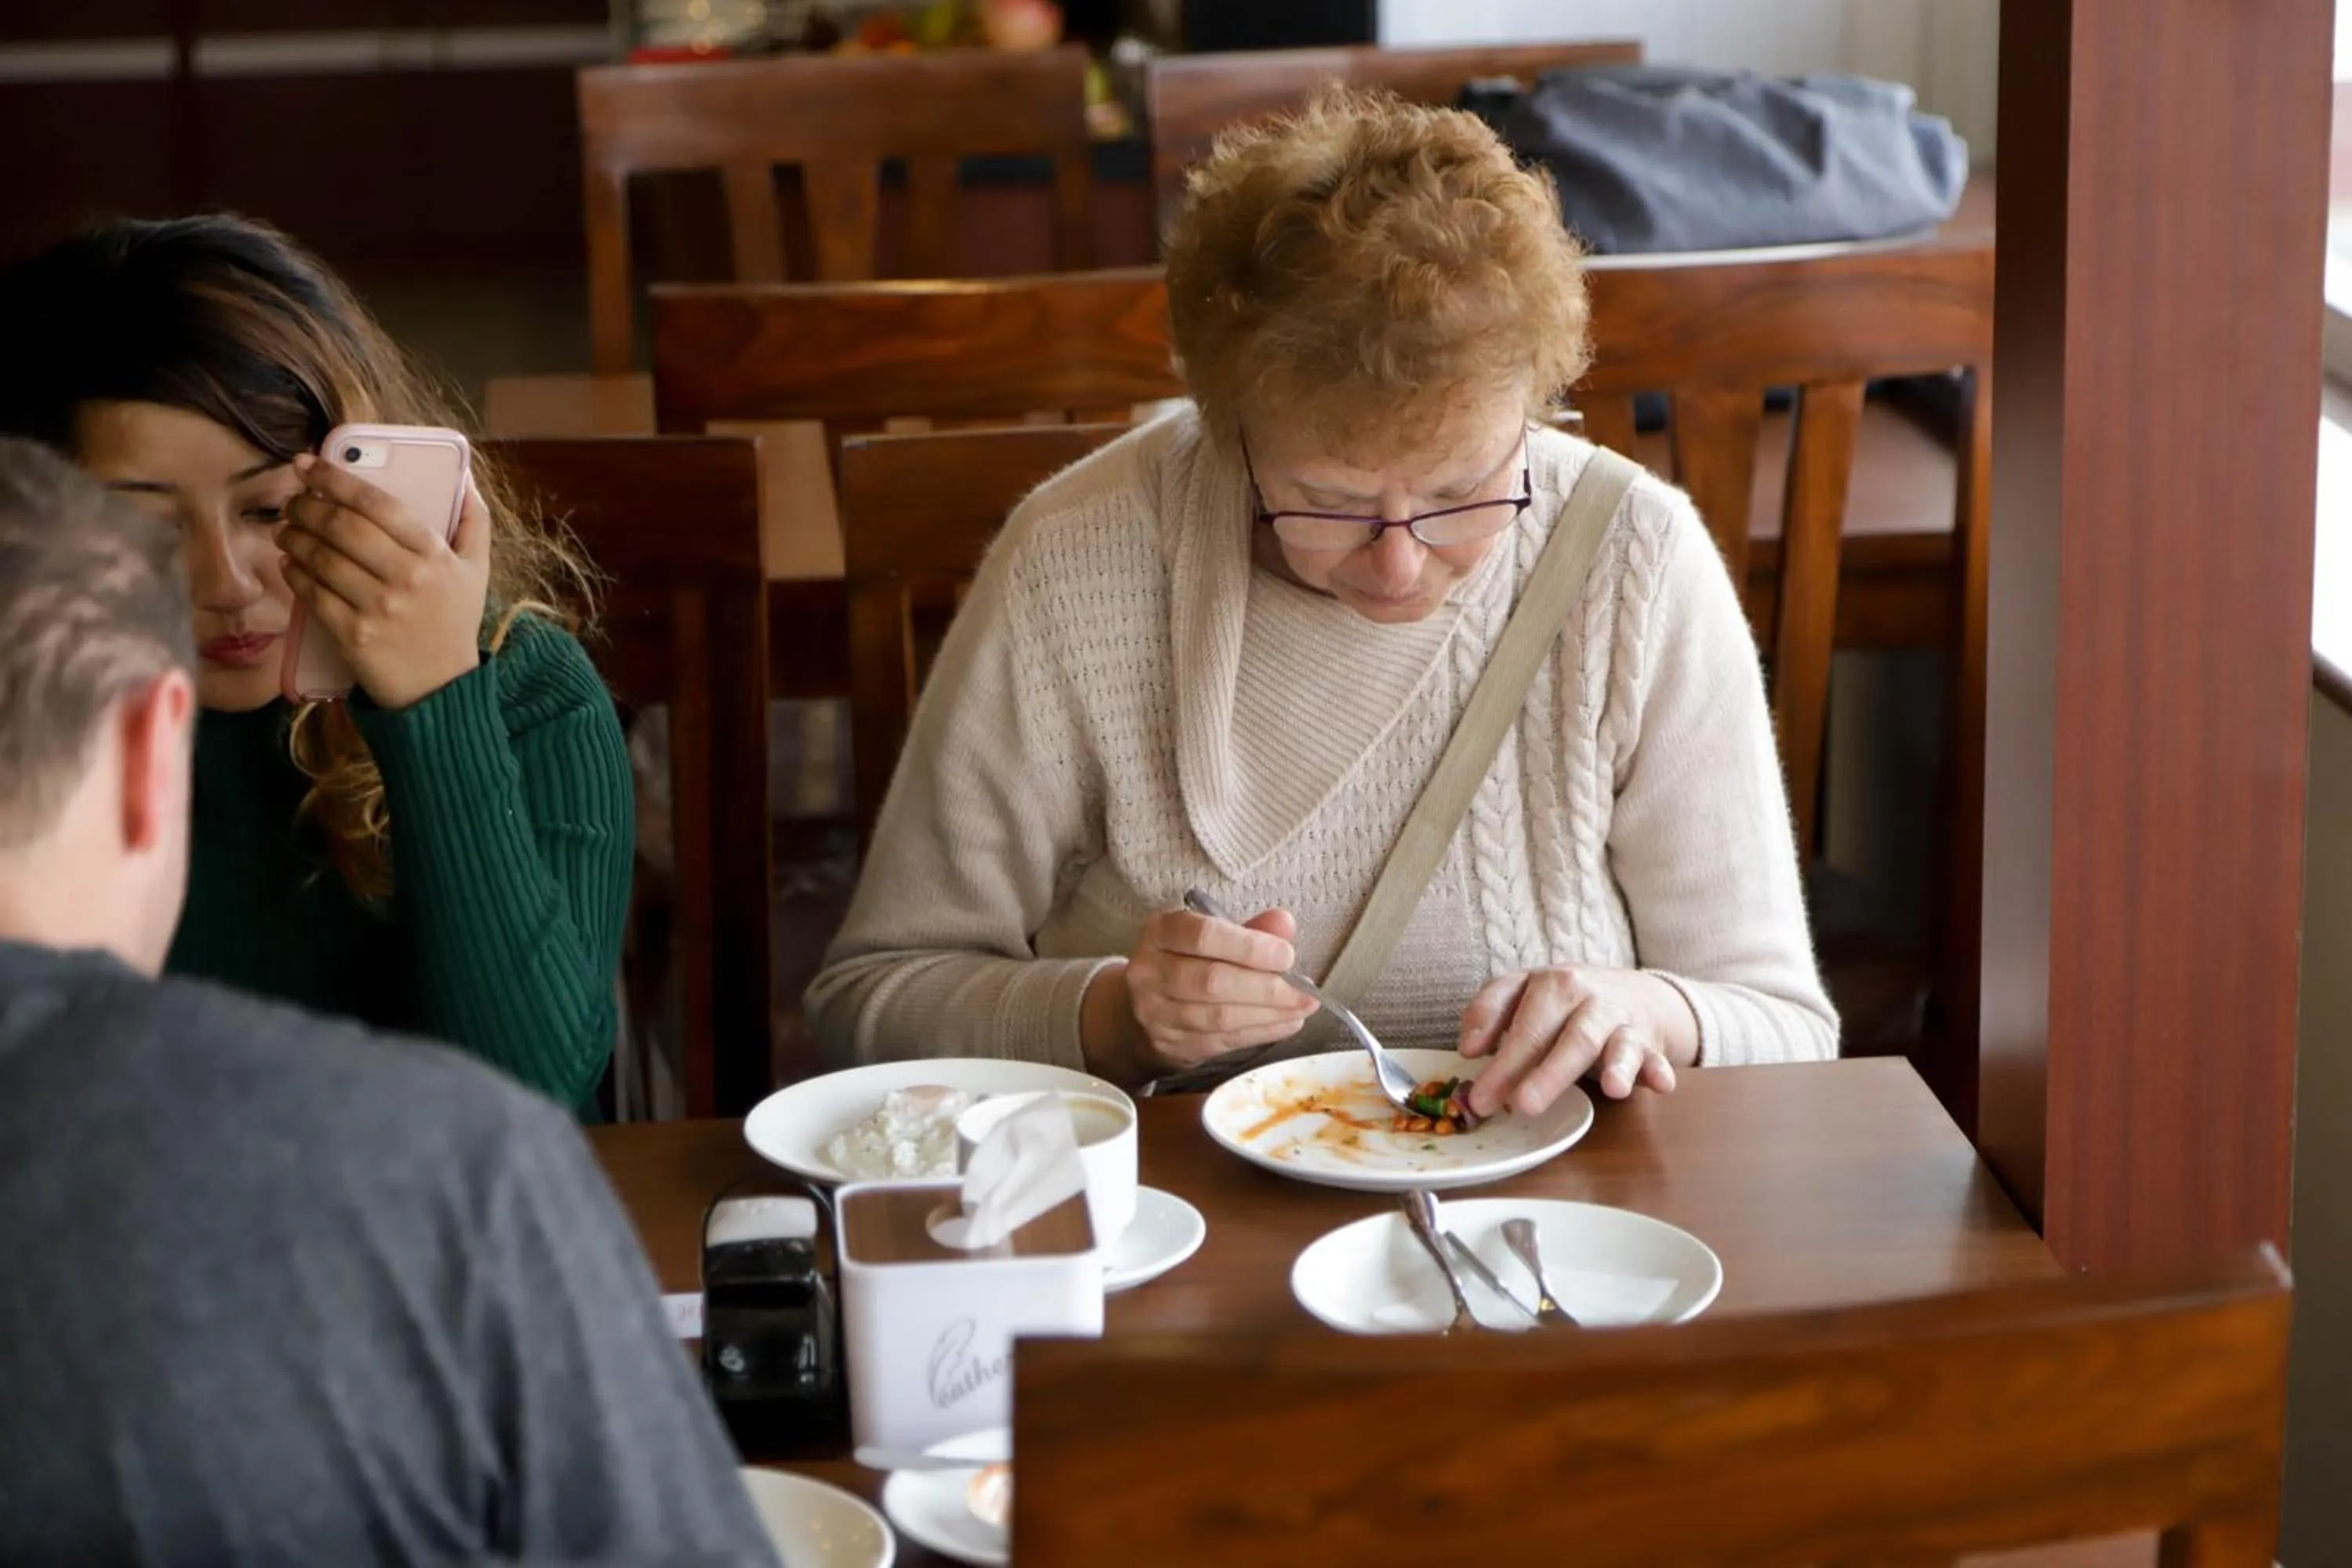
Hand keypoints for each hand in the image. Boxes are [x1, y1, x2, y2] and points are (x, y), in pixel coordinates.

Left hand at [279, 453, 490, 709]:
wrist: (442, 688)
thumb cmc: (454, 622)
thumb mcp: (476, 570)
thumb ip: (474, 521)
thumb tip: (465, 477)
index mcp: (434, 555)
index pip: (377, 504)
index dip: (336, 479)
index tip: (309, 465)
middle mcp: (407, 578)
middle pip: (342, 527)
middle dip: (307, 506)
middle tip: (292, 501)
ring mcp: (379, 608)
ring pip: (321, 558)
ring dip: (294, 537)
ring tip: (286, 529)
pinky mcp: (354, 635)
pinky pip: (312, 594)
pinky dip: (294, 573)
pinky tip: (290, 562)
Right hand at [1080, 905, 1316, 1081]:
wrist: (1138, 1012)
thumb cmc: (1184, 963)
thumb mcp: (1208, 937)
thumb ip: (1247, 930)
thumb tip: (1283, 923)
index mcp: (1159, 933)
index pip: (1203, 936)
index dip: (1248, 947)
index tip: (1286, 955)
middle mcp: (1150, 972)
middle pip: (1213, 981)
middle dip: (1266, 987)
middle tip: (1305, 990)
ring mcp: (1156, 1013)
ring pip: (1220, 1017)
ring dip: (1270, 1014)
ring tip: (1302, 1007)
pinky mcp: (1172, 1045)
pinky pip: (1224, 1040)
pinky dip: (1262, 1032)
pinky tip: (1287, 1023)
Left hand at [1456, 966, 1696, 1116]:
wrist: (1632, 992)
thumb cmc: (1563, 1002)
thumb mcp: (1522, 993)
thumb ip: (1490, 1012)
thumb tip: (1468, 1049)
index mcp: (1548, 984)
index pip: (1520, 1020)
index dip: (1497, 1051)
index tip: (1474, 1082)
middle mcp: (1586, 998)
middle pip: (1565, 1036)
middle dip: (1543, 1072)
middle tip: (1520, 1105)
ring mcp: (1619, 1021)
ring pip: (1613, 1044)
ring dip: (1614, 1065)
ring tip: (1611, 1090)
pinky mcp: (1648, 1044)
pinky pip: (1654, 1058)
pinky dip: (1658, 1071)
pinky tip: (1659, 1084)